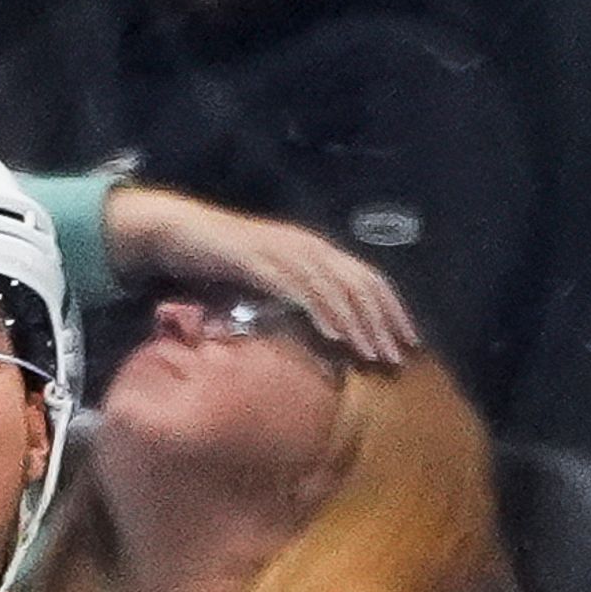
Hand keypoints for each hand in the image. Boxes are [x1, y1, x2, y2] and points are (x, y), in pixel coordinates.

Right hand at [104, 187, 420, 367]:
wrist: (181, 232)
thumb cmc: (226, 261)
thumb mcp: (273, 280)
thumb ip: (301, 298)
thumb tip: (330, 334)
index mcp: (317, 251)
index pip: (369, 278)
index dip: (392, 309)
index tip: (409, 341)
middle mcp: (309, 248)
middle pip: (362, 285)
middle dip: (383, 323)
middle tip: (398, 358)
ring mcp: (287, 253)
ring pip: (336, 290)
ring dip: (358, 325)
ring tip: (374, 355)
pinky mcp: (262, 262)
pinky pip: (299, 289)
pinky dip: (321, 312)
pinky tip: (335, 336)